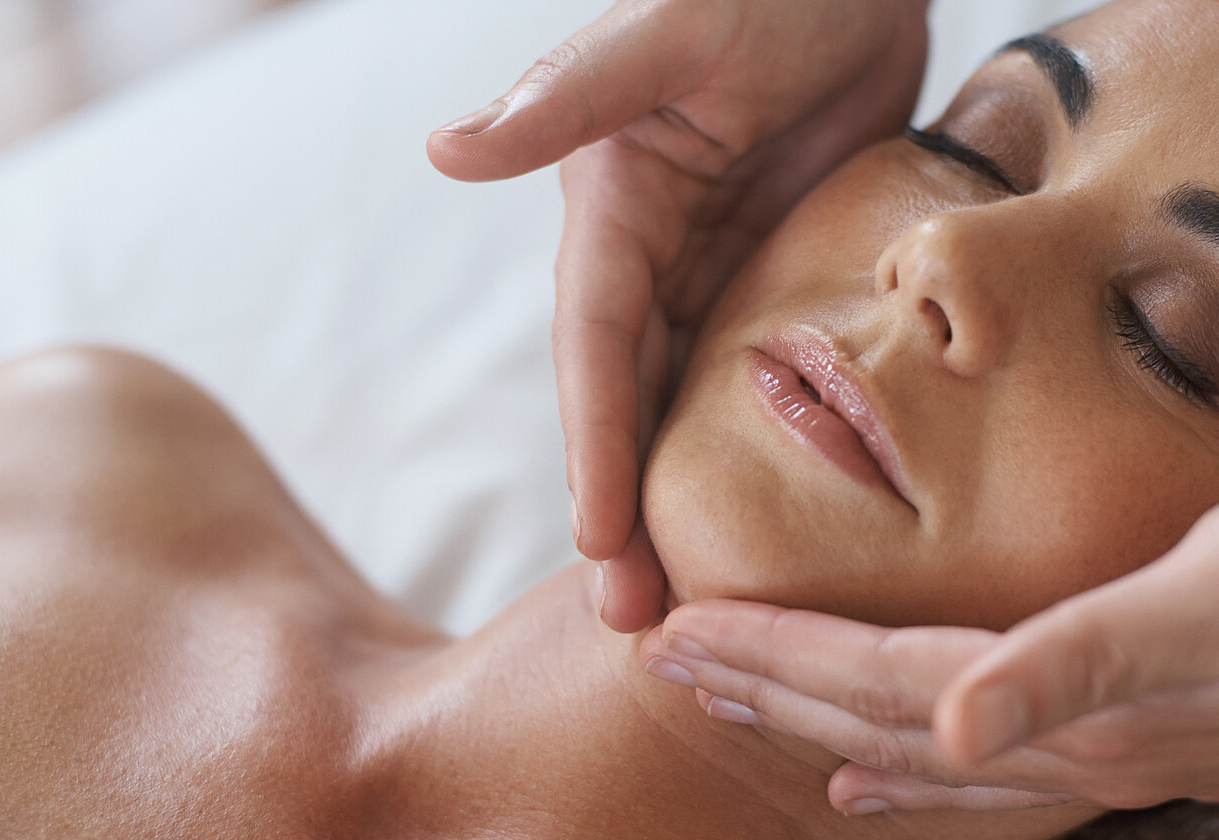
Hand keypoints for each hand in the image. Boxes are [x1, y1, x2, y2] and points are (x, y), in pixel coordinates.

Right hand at [428, 0, 931, 631]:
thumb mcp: (671, 29)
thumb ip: (572, 94)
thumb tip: (446, 148)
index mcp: (614, 206)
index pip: (596, 347)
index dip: (597, 447)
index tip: (604, 544)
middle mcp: (649, 249)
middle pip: (629, 401)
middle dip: (628, 511)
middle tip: (643, 625)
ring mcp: (712, 265)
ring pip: (685, 405)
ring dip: (681, 501)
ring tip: (694, 604)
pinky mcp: (773, 269)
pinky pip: (753, 374)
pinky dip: (744, 450)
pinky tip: (760, 520)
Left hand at [641, 460, 1218, 811]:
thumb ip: (1082, 661)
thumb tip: (948, 728)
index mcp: (1077, 703)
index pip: (884, 684)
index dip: (778, 659)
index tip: (678, 633)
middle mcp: (1080, 748)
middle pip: (884, 726)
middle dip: (770, 695)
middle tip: (663, 665)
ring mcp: (1115, 755)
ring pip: (927, 755)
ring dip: (824, 729)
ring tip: (738, 713)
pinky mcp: (1150, 738)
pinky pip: (995, 774)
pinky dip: (921, 775)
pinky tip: (883, 772)